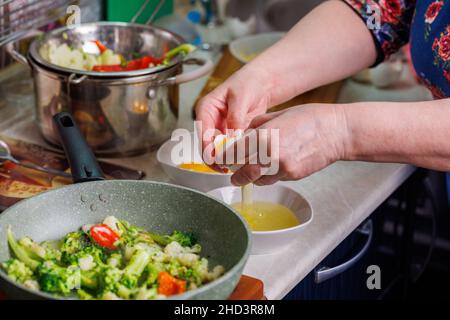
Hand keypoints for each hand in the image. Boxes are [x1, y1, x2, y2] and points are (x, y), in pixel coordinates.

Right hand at [195, 65, 272, 161]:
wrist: (262, 83)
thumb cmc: (248, 83)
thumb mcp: (241, 97)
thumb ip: (236, 116)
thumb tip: (233, 135)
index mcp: (206, 109)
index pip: (202, 133)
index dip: (208, 148)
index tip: (216, 160)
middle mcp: (210, 120)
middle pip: (207, 145)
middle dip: (216, 157)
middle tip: (226, 167)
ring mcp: (221, 129)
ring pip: (218, 149)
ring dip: (226, 158)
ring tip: (236, 165)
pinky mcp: (231, 134)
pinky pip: (231, 148)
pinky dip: (236, 155)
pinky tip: (243, 160)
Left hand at [230, 104, 349, 185]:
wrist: (337, 132)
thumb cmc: (310, 118)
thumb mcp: (278, 115)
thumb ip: (257, 126)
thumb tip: (243, 135)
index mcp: (264, 136)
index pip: (234, 153)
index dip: (225, 157)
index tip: (222, 158)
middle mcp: (270, 155)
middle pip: (242, 172)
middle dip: (235, 174)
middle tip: (232, 172)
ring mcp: (283, 168)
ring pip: (257, 180)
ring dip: (252, 176)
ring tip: (253, 169)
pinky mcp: (293, 176)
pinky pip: (274, 179)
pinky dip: (269, 176)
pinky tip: (273, 166)